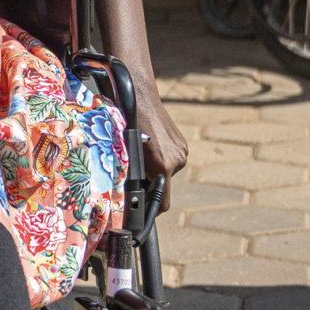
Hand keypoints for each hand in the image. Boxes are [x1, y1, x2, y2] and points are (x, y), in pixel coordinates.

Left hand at [136, 93, 187, 212]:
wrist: (139, 98)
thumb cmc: (126, 126)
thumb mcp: (126, 155)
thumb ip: (132, 177)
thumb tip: (129, 196)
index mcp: (163, 166)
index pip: (163, 202)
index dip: (152, 209)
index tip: (142, 211)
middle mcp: (178, 160)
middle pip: (163, 185)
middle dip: (148, 183)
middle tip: (133, 172)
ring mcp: (182, 152)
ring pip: (166, 172)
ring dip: (153, 169)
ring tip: (140, 154)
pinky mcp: (182, 144)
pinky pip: (170, 160)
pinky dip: (159, 158)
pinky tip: (148, 145)